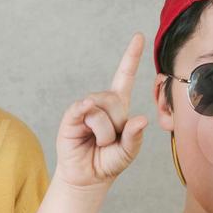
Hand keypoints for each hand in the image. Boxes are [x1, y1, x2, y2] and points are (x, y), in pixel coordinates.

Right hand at [55, 32, 148, 191]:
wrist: (87, 177)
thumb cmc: (109, 162)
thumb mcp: (128, 152)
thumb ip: (135, 137)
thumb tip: (140, 119)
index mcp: (119, 106)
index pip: (125, 76)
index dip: (131, 56)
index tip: (139, 35)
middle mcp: (102, 102)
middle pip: (114, 100)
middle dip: (116, 126)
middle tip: (108, 142)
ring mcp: (85, 107)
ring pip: (100, 109)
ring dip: (103, 132)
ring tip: (97, 142)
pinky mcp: (72, 116)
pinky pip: (82, 109)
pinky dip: (85, 114)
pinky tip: (83, 126)